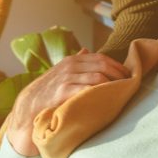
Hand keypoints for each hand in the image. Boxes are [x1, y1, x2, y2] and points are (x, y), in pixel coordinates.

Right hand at [8, 48, 128, 156]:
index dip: (118, 66)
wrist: (28, 108)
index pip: (101, 58)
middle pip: (103, 65)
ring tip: (121, 93)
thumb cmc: (47, 92)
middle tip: (129, 84)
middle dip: (119, 74)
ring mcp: (66, 78)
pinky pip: (88, 89)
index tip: (129, 76)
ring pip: (98, 77)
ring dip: (113, 85)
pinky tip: (107, 100)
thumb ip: (75, 62)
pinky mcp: (63, 91)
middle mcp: (70, 65)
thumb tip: (86, 50)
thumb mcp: (60, 73)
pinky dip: (100, 93)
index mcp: (72, 60)